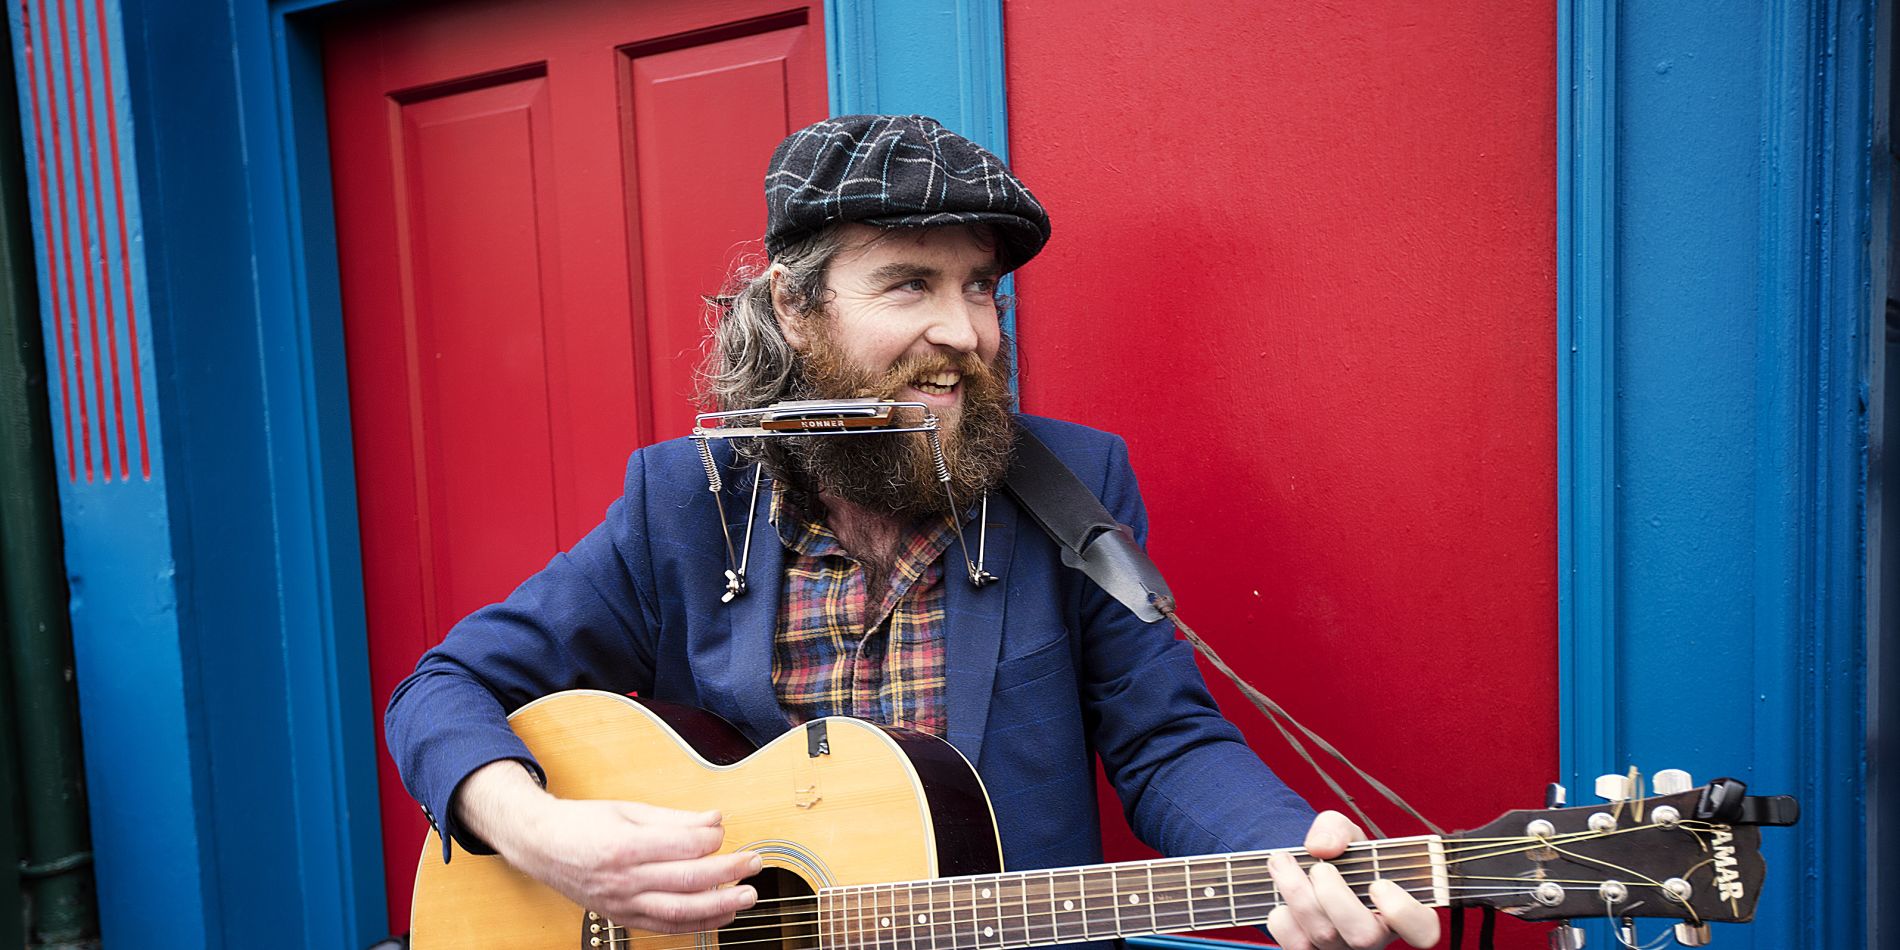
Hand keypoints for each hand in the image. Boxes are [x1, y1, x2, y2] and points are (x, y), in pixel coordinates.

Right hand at [456, 761, 761, 931]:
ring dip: (719, 906)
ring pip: (679, 911)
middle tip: (754, 863)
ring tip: (747, 896)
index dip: (711, 839)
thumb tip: (715, 820)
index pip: (683, 846)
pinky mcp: (622, 917)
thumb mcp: (629, 809)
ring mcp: (622, 903)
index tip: (722, 831)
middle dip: (728, 873)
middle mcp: (624, 879)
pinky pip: (665, 927)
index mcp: (625, 845)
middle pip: (687, 881)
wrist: (541, 847)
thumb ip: (675, 818)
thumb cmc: (585, 823)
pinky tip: (720, 916)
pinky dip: (696, 925)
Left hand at [1264, 811, 1439, 949]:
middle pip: (1363, 936)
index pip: (1422, 930)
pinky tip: (1282, 895)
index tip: (1379, 884)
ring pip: (1324, 937)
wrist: (1308, 874)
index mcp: (1398, 909)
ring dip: (1296, 893)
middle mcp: (1373, 936)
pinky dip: (1282, 917)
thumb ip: (1336, 828)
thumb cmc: (1341, 859)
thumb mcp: (1346, 834)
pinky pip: (1295, 944)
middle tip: (1320, 867)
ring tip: (1282, 862)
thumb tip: (1321, 847)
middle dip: (1334, 895)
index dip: (1404, 912)